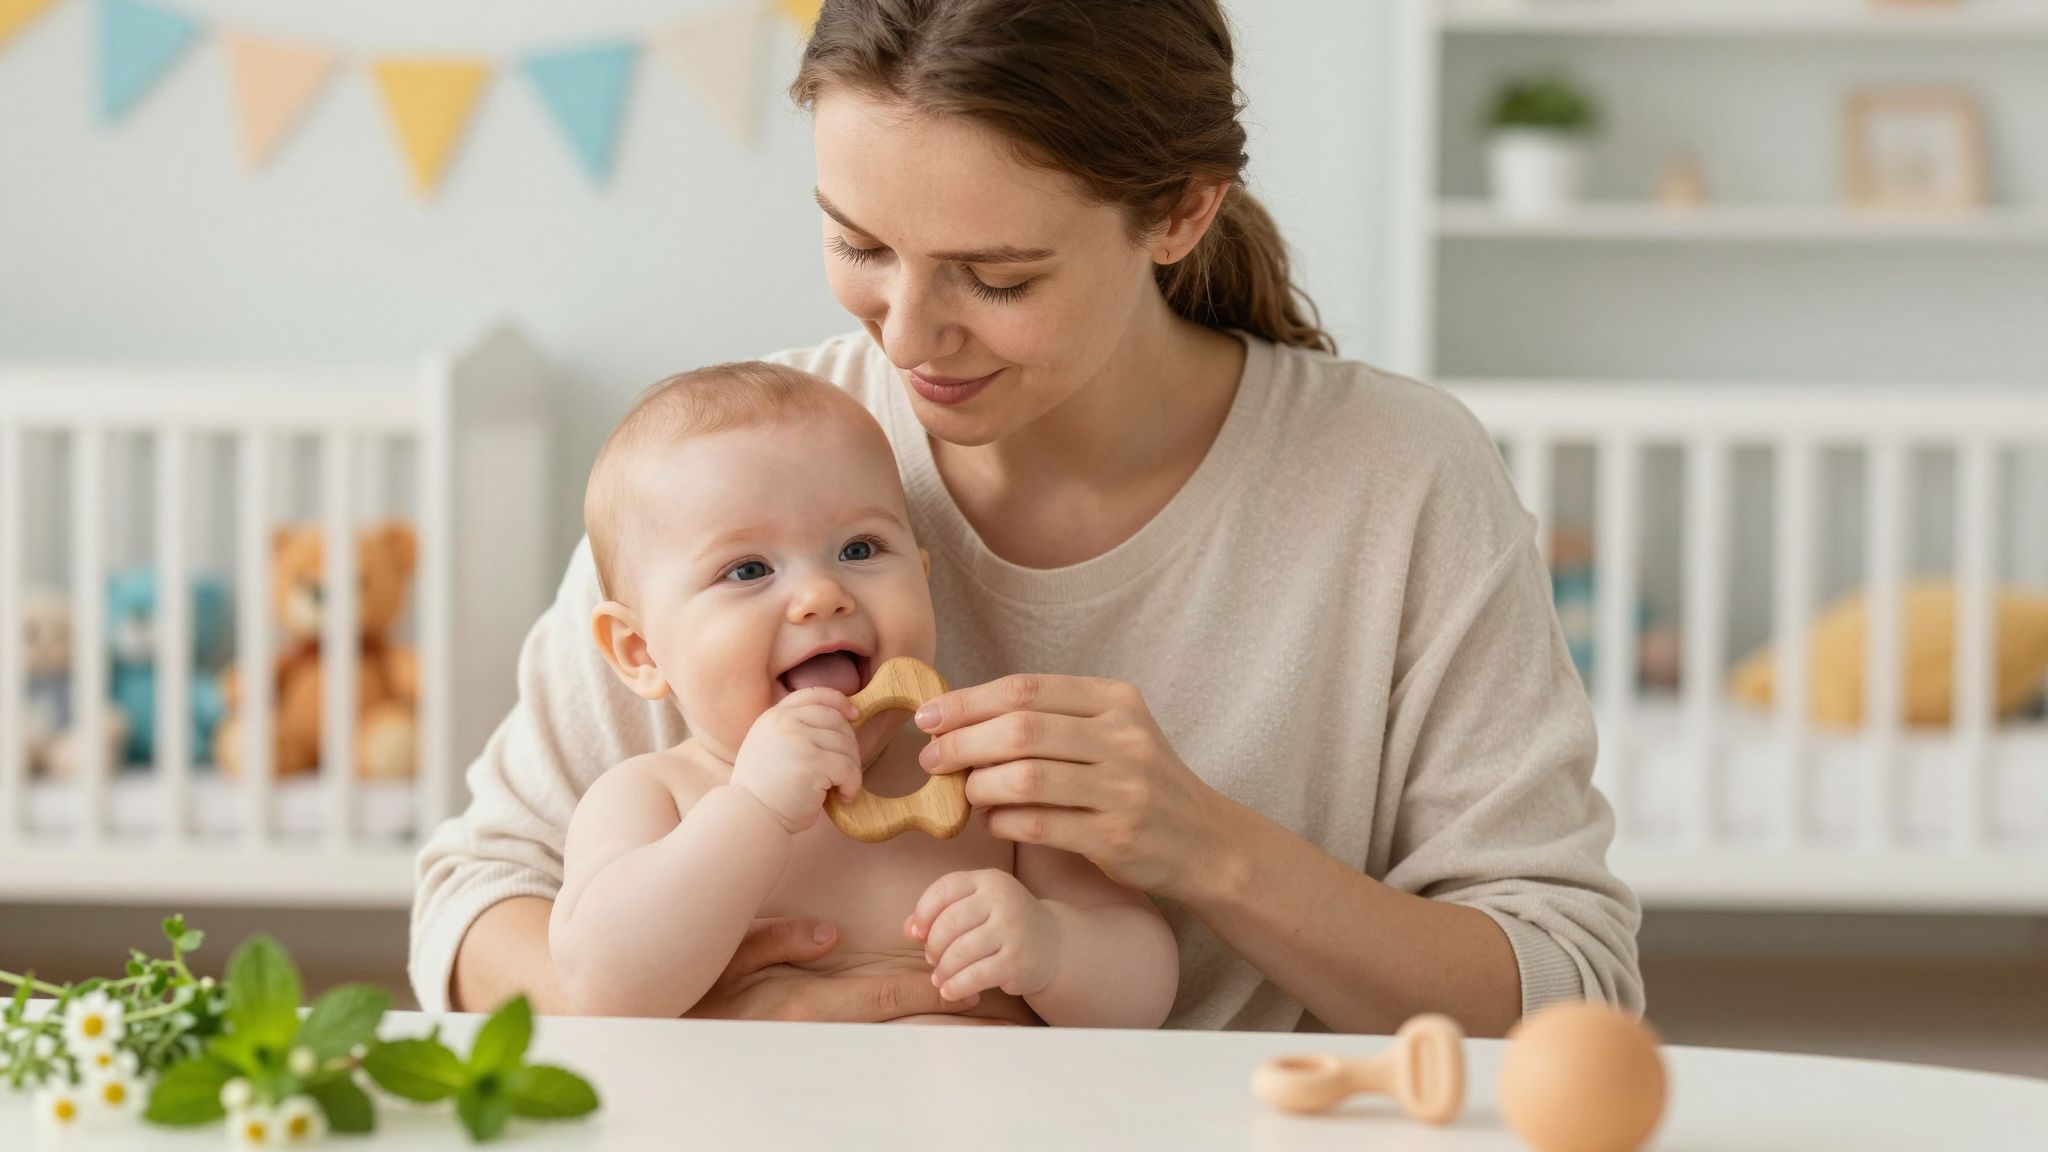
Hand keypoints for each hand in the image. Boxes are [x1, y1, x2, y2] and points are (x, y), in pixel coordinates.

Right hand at [686, 918, 980, 1021]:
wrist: (674, 1035)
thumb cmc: (700, 990)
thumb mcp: (733, 956)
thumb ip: (781, 942)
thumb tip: (831, 935)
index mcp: (805, 1004)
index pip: (880, 998)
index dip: (928, 994)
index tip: (971, 990)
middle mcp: (820, 1029)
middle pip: (897, 1026)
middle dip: (950, 1023)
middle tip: (1004, 1024)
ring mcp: (817, 1042)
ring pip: (888, 1038)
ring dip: (935, 1035)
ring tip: (988, 1030)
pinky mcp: (811, 1043)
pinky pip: (868, 1039)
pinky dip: (904, 1037)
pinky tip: (933, 1034)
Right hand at [731, 688, 862, 833]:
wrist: (749, 817)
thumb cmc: (764, 792)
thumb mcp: (770, 748)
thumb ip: (793, 731)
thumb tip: (841, 722)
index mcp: (774, 716)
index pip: (814, 694)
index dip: (838, 701)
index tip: (854, 714)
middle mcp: (785, 722)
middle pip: (836, 720)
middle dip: (850, 745)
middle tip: (847, 771)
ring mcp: (798, 739)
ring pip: (846, 744)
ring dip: (852, 769)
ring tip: (842, 788)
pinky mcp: (812, 762)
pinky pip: (848, 767)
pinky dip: (852, 784)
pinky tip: (843, 797)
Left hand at [904, 869, 1062, 1002]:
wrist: (1053, 944)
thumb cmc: (1003, 925)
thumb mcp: (976, 908)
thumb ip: (941, 912)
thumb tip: (909, 929)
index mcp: (988, 880)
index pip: (945, 888)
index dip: (923, 912)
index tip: (917, 934)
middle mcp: (1002, 899)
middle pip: (950, 922)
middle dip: (933, 945)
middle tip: (932, 960)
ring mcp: (1013, 929)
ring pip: (960, 951)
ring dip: (943, 970)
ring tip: (940, 978)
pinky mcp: (1018, 960)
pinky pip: (976, 975)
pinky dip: (957, 986)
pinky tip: (951, 991)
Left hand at [915, 675, 1230, 897]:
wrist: (1205, 841)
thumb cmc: (1142, 783)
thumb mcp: (1114, 732)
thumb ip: (1053, 720)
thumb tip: (964, 718)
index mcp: (1116, 701)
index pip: (1027, 689)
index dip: (969, 701)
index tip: (929, 715)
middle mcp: (1123, 738)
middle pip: (1020, 729)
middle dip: (962, 742)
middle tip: (931, 757)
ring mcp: (1123, 788)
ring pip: (1025, 777)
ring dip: (979, 784)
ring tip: (963, 791)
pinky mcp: (1115, 836)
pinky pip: (1037, 823)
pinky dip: (1002, 821)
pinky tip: (991, 821)